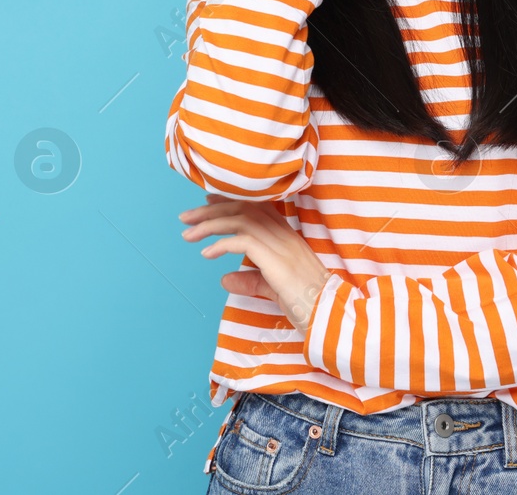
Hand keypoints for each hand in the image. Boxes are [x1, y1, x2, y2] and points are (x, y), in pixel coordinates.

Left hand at [180, 193, 332, 339]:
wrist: (330, 316)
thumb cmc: (309, 305)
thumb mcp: (275, 288)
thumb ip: (252, 280)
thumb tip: (225, 279)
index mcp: (288, 236)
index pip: (257, 207)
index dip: (230, 201)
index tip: (207, 201)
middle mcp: (285, 235)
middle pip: (244, 209)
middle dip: (211, 210)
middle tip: (186, 216)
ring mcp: (282, 246)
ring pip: (240, 221)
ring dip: (210, 225)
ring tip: (187, 234)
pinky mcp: (276, 260)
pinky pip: (243, 241)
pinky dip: (221, 244)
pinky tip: (206, 253)